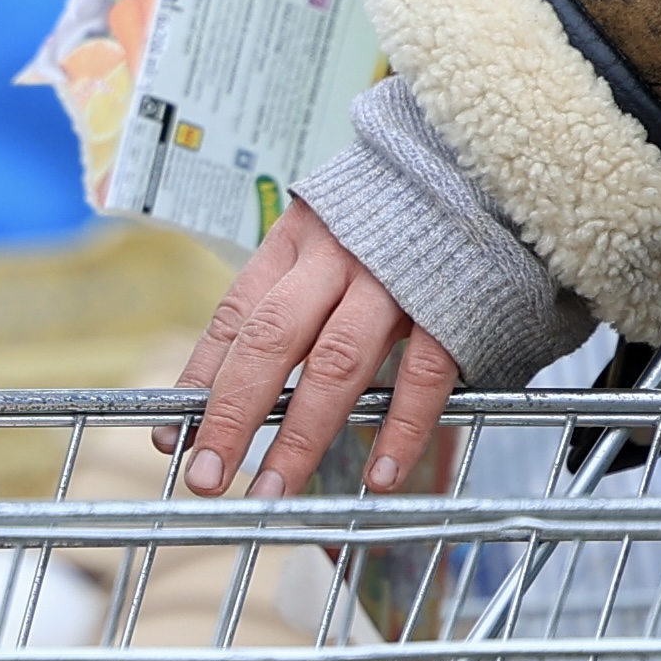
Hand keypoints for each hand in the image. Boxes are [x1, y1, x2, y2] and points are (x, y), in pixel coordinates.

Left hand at [163, 205, 465, 497]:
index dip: (201, 379)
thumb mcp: (330, 236)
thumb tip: (237, 373)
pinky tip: (380, 476)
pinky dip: (400, 429)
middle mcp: (335, 259)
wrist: (489, 167)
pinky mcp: (452, 304)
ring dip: (301, 435)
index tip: (171, 437)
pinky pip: (423, 375)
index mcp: (296, 241)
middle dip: (232, 414)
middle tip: (204, 477)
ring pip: (335, 364)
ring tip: (272, 493)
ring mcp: (394, 282)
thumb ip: (292, 295)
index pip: (235, 318)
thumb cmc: (397, 218)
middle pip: (271, 341)